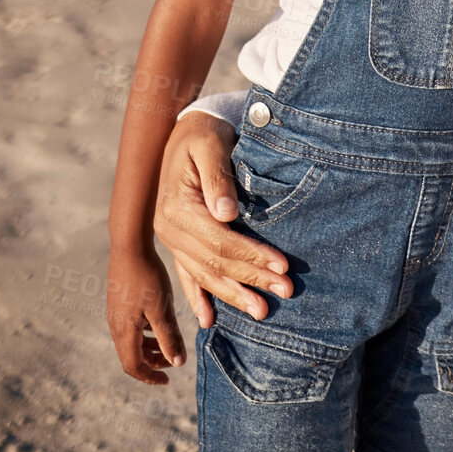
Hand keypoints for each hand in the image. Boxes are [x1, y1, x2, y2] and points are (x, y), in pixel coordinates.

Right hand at [106, 245, 185, 384]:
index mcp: (124, 332)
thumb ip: (169, 337)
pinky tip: (160, 322)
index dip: (149, 376)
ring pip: (132, 340)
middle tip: (172, 361)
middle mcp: (116, 325)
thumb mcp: (162, 309)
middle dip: (152, 362)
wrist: (129, 247)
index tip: (166, 381)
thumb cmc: (147, 278)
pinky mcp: (119, 301)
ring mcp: (116, 313)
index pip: (132, 366)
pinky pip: (131, 326)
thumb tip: (177, 363)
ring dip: (150, 347)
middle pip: (132, 355)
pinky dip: (146, 332)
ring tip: (170, 343)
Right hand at [152, 111, 290, 326]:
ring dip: (233, 295)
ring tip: (261, 311)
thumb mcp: (211, 146)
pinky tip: (209, 320)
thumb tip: (227, 213)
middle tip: (285, 292)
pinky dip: (198, 297)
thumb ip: (218, 178)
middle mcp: (168, 230)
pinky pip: (187, 275)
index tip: (282, 265)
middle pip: (214, 263)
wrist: (184, 131)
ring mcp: (170, 240)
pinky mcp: (177, 242)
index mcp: (176, 208)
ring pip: (203, 275)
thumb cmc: (203, 136)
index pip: (219, 240)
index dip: (251, 255)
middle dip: (251, 279)